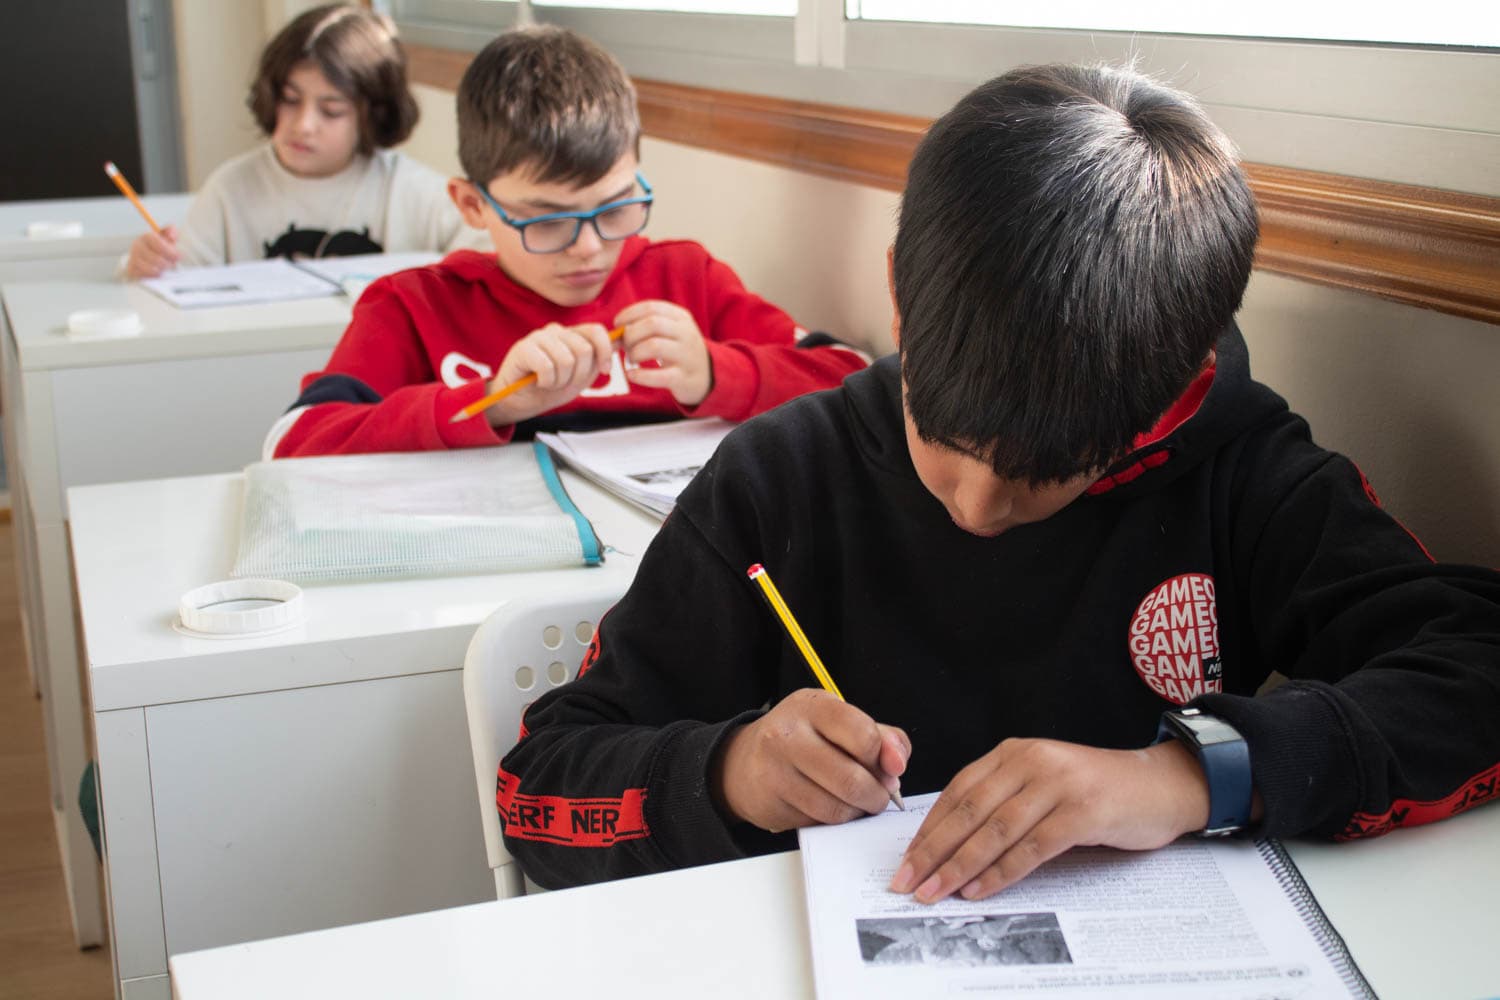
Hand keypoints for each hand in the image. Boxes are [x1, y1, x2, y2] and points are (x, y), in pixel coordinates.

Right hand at [125, 225, 178, 278]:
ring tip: (165, 269)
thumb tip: (172, 236)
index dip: (170, 251)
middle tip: (172, 265)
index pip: (157, 243)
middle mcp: (137, 246)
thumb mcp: (167, 237)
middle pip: (154, 258)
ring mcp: (132, 258)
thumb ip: (172, 232)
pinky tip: (158, 274)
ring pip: (149, 268)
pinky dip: (152, 276)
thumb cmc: (160, 246)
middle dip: (166, 263)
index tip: (178, 256)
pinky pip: (142, 276)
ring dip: (160, 271)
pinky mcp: (131, 269)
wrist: (146, 256)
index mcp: (147, 237)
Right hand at [485, 322, 615, 425]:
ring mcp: (539, 337)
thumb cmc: (552, 388)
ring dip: (560, 381)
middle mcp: (557, 331)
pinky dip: (546, 382)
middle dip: (578, 375)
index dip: (604, 352)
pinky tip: (538, 382)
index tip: (604, 371)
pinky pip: (547, 367)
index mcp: (572, 335)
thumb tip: (622, 340)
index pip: (596, 331)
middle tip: (564, 383)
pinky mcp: (523, 348)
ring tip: (550, 383)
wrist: (522, 402)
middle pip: (583, 350)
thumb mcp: (582, 375)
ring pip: (566, 360)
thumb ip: (598, 358)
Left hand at [614, 300, 712, 406]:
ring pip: (654, 346)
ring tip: (631, 359)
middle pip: (652, 324)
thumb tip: (615, 334)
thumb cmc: (678, 352)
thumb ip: (645, 328)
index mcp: (681, 318)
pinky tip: (631, 375)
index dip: (629, 314)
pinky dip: (640, 376)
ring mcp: (687, 356)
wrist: (706, 377)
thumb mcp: (669, 333)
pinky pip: (659, 375)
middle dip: (631, 334)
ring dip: (635, 352)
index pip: (651, 307)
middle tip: (625, 346)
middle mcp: (686, 334)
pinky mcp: (683, 378)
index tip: (617, 324)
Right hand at [711, 688, 908, 832]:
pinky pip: (819, 823)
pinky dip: (836, 822)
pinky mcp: (771, 803)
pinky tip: (832, 807)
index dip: (885, 759)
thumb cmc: (806, 740)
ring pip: (836, 808)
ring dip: (857, 812)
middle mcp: (788, 734)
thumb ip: (883, 738)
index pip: (863, 735)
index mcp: (813, 706)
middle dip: (877, 795)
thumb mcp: (842, 724)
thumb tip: (898, 764)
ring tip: (857, 801)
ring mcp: (776, 770)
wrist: (745, 763)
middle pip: (852, 779)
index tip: (891, 768)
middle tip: (880, 795)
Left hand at [889, 738, 1211, 902]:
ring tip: (935, 892)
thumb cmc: (1096, 791)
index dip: (929, 828)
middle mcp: (1032, 762)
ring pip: (996, 830)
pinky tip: (980, 890)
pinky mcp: (1083, 811)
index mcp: (1014, 752)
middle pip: (970, 811)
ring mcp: (1058, 784)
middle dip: (934, 851)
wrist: (1161, 786)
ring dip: (960, 866)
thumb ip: (1003, 800)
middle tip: (908, 882)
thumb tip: (950, 842)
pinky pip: (1032, 847)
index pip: (959, 792)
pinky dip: (1002, 872)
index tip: (906, 859)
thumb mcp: (1042, 783)